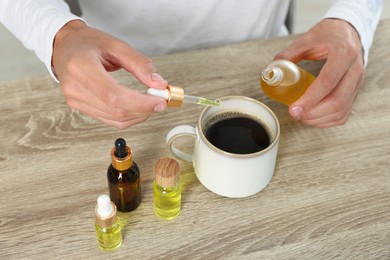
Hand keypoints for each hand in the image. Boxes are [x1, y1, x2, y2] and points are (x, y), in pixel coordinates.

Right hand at [52, 20, 167, 128]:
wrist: (64, 46)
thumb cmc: (87, 42)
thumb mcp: (117, 45)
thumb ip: (140, 64)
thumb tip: (159, 84)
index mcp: (81, 67)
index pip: (114, 96)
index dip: (140, 104)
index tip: (159, 101)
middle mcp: (75, 87)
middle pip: (116, 110)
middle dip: (144, 110)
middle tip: (160, 101)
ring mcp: (75, 100)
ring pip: (115, 119)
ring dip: (139, 115)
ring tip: (151, 102)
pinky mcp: (79, 107)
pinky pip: (109, 120)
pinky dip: (128, 117)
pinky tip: (138, 107)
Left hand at [275, 18, 363, 127]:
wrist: (349, 31)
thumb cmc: (328, 35)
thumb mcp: (306, 40)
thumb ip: (287, 55)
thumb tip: (271, 72)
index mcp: (343, 53)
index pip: (328, 81)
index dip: (310, 99)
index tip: (294, 109)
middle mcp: (355, 70)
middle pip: (337, 101)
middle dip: (313, 113)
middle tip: (294, 114)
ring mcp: (357, 82)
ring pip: (341, 110)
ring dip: (319, 119)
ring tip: (301, 116)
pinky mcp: (356, 92)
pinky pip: (344, 113)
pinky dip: (327, 120)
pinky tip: (313, 117)